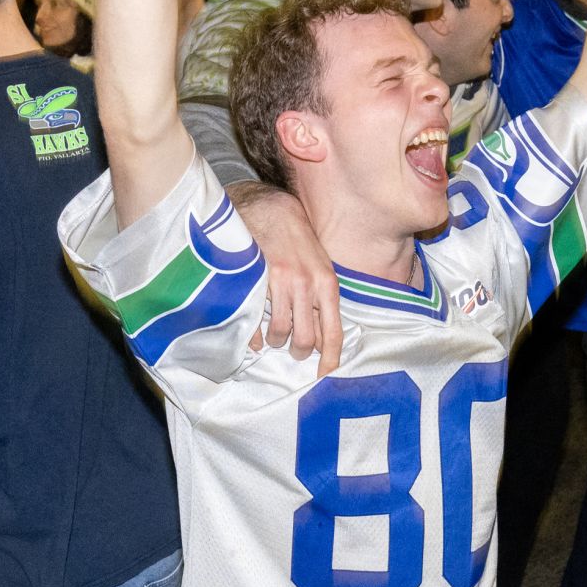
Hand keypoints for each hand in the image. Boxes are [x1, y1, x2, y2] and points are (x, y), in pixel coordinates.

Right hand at [228, 181, 341, 376]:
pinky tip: (254, 335)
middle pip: (304, 339)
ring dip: (275, 341)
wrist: (271, 209)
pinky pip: (255, 321)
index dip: (330, 360)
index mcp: (327, 284)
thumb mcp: (320, 268)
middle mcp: (306, 285)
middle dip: (298, 352)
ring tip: (274, 336)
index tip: (325, 377)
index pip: (333, 332)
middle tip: (294, 350)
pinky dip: (253, 335)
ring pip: (280, 333)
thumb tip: (324, 340)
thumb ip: (322, 301)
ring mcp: (280, 283)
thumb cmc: (298, 242)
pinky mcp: (257, 279)